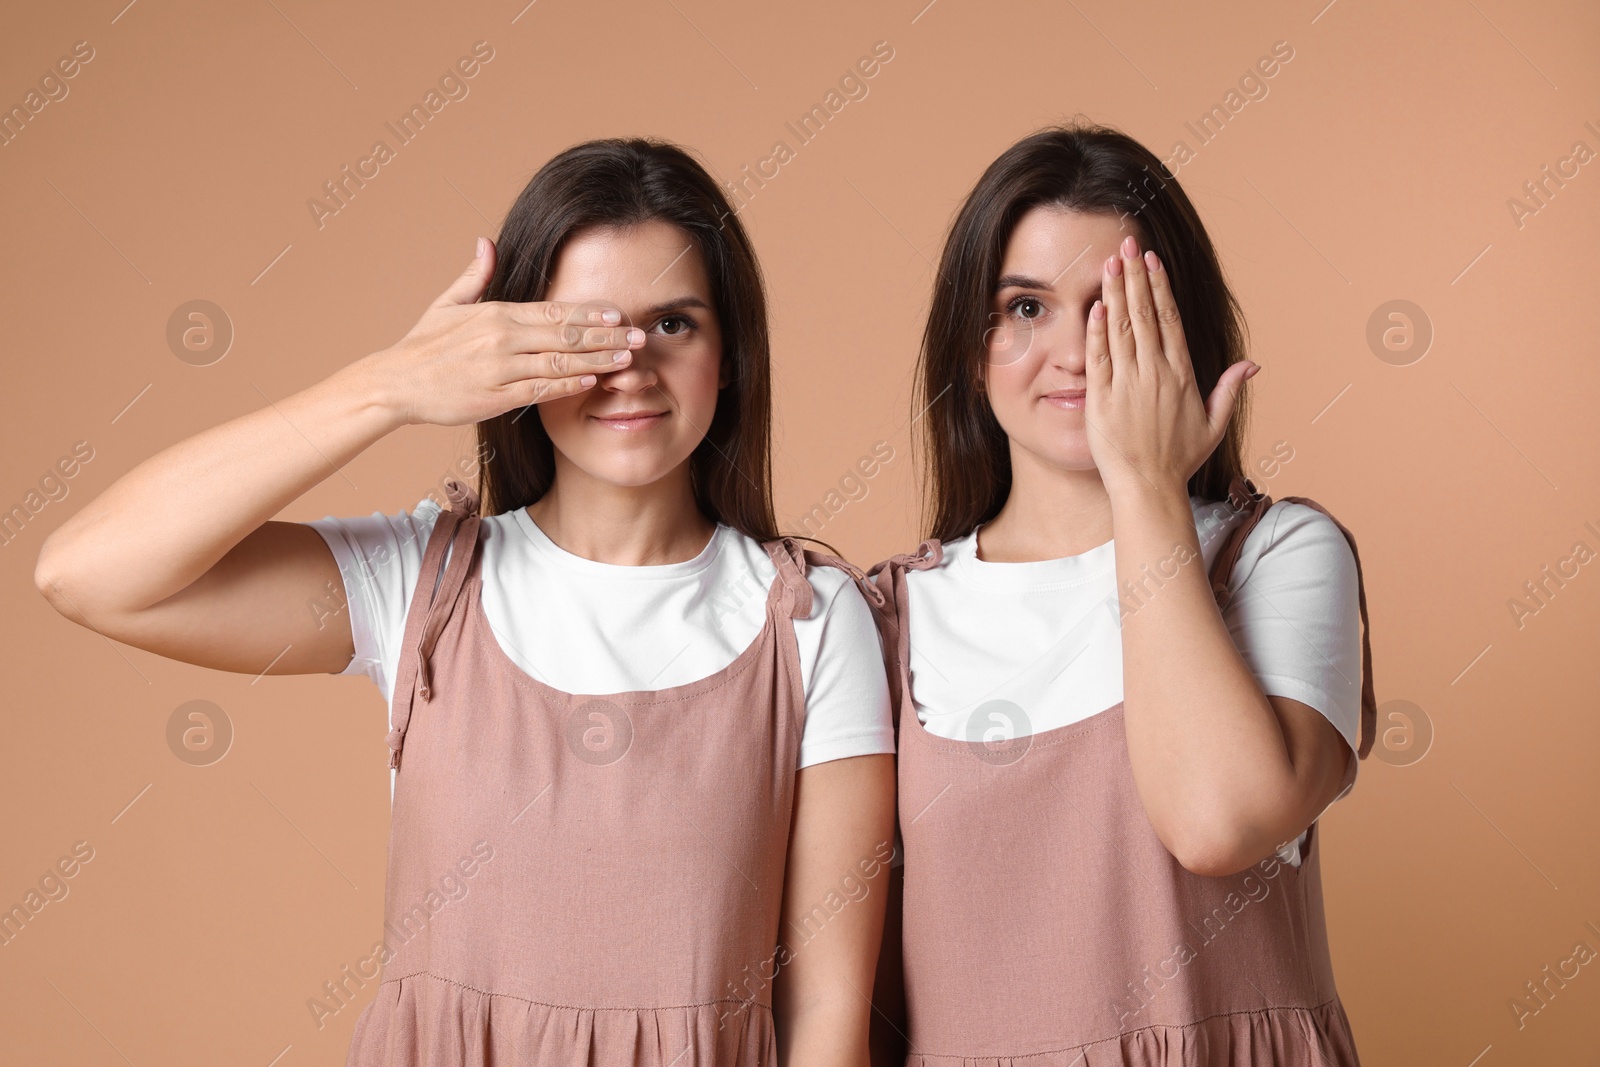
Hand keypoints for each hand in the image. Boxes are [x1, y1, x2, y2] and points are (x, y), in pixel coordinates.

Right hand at [366, 237, 646, 426]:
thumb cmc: (423, 345)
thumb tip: (487, 241)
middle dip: (605, 335)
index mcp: (496, 313)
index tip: (618, 312)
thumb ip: (475, 275)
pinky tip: (593, 380)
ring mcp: (500, 368)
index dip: (589, 311)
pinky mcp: (496, 397)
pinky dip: (568, 384)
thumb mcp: (446, 304)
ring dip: (597, 360)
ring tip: (628, 359)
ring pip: (559, 361)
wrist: (396, 383)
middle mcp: (502, 338)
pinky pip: (540, 389)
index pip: (553, 309)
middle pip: (565, 334)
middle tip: (638, 336)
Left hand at [1084, 233, 1256, 501]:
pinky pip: (1099, 356)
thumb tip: (1252, 364)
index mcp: (1181, 374)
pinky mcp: (1102, 397)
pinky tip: (1096, 304)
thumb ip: (1229, 390)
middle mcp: (1155, 372)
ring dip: (1115, 292)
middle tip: (1127, 245)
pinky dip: (1097, 329)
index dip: (1159, 286)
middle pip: (1144, 313)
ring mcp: (1128, 383)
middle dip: (1135, 276)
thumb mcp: (1212, 424)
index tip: (1152, 260)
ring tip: (1110, 263)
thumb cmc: (1178, 459)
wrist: (1147, 486)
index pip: (1170, 319)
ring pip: (1121, 328)